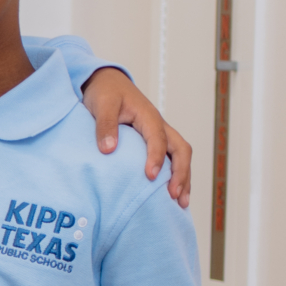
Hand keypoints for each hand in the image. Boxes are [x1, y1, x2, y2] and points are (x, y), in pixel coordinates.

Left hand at [81, 67, 190, 207]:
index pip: (158, 139)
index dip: (156, 158)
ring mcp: (160, 134)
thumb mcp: (102, 104)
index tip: (150, 177)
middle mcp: (159, 125)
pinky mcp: (155, 141)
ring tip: (181, 203)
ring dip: (183, 178)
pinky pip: (172, 158)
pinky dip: (176, 176)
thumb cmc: (105, 92)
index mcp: (148, 115)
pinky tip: (172, 195)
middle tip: (174, 196)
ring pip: (180, 156)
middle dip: (181, 173)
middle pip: (181, 149)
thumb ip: (105, 125)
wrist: (106, 82)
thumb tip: (108, 149)